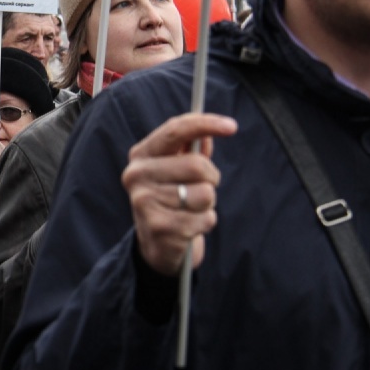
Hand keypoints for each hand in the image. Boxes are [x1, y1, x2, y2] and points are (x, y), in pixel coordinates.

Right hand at [122, 113, 236, 276]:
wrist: (156, 245)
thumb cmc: (171, 199)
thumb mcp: (176, 170)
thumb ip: (190, 149)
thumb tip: (209, 132)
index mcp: (141, 155)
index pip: (175, 131)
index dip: (205, 124)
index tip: (232, 126)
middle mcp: (137, 175)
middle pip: (196, 165)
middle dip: (210, 178)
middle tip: (201, 188)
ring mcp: (145, 202)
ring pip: (204, 194)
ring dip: (208, 203)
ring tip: (192, 209)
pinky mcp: (159, 227)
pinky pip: (204, 219)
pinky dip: (205, 223)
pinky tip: (189, 227)